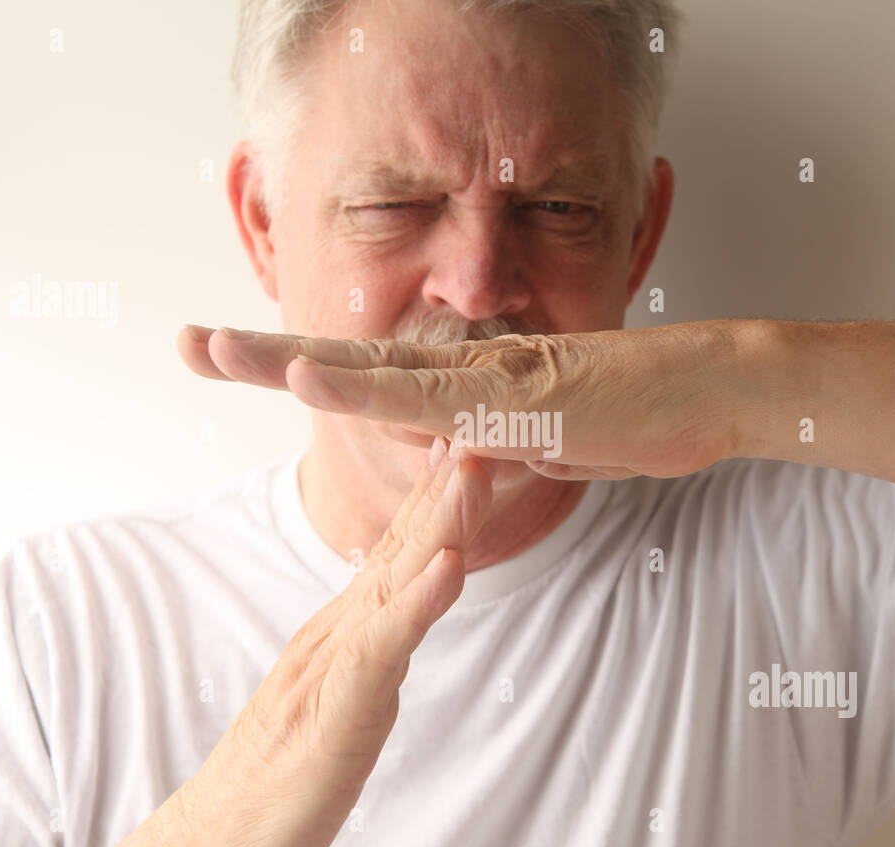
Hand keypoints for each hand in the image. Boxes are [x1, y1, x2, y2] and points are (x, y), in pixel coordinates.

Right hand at [95, 436, 491, 846]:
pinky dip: (417, 604)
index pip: (397, 551)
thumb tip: (393, 607)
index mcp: (344, 630)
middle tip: (479, 424)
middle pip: (400, 547)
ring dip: (440, 522)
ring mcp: (335, 666)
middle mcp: (339, 634)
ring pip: (395, 581)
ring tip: (472, 469)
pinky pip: (382, 650)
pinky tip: (448, 567)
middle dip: (445, 486)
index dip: (435, 497)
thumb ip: (364, 648)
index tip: (467, 443)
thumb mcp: (336, 695)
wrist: (221, 842)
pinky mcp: (338, 710)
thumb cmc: (280, 776)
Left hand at [178, 321, 753, 479]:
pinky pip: (427, 395)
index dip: (298, 364)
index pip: (365, 373)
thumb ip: (493, 446)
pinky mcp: (514, 399)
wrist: (705, 394)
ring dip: (290, 359)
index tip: (233, 359)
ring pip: (372, 368)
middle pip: (347, 359)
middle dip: (263, 353)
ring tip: (219, 350)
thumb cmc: (630, 415)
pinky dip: (365, 385)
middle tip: (188, 343)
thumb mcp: (542, 441)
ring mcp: (485, 380)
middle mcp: (462, 373)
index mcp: (462, 386)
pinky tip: (312, 373)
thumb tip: (460, 456)